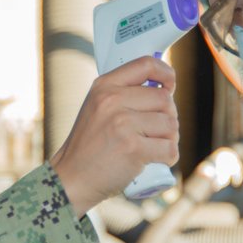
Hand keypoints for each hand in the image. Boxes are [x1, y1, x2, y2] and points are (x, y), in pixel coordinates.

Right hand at [50, 56, 178, 213]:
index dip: (166, 74)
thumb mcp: (97, 108)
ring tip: (153, 147)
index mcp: (104, 86)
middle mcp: (112, 100)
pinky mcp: (132, 148)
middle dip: (168, 117)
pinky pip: (169, 148)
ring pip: (170, 124)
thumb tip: (164, 89)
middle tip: (156, 132)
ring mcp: (122, 124)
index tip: (170, 87)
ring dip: (169, 139)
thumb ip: (123, 95)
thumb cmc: (90, 146)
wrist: (72, 178)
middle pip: (164, 99)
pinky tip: (155, 160)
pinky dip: (168, 157)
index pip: (145, 64)